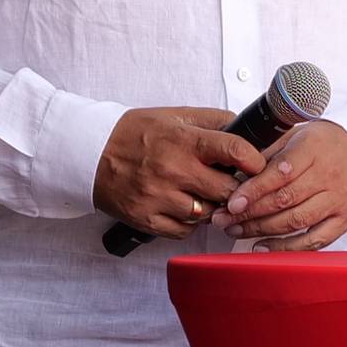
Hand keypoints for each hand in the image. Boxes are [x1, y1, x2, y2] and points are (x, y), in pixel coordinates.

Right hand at [94, 107, 266, 238]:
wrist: (89, 154)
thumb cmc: (134, 133)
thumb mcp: (174, 116)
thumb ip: (212, 121)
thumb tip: (247, 128)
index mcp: (183, 140)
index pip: (234, 151)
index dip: (255, 161)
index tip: (257, 165)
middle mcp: (173, 169)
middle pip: (227, 190)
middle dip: (235, 188)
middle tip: (231, 184)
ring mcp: (159, 197)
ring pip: (208, 214)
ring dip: (211, 206)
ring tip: (202, 193)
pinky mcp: (147, 219)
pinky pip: (185, 231)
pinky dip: (190, 222)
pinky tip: (183, 206)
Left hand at [221, 120, 346, 251]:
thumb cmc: (323, 144)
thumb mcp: (297, 135)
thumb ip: (268, 150)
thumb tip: (235, 169)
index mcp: (314, 150)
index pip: (281, 173)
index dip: (254, 189)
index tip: (231, 202)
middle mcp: (328, 176)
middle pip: (284, 199)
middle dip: (249, 212)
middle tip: (222, 219)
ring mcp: (337, 201)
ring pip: (295, 221)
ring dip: (261, 229)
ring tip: (235, 230)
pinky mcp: (343, 221)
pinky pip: (314, 240)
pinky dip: (286, 247)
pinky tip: (262, 247)